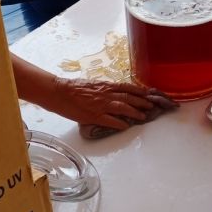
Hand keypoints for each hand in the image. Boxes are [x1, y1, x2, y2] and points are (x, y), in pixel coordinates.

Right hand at [52, 78, 177, 135]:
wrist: (60, 92)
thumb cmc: (73, 88)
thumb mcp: (92, 84)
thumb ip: (104, 89)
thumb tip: (113, 92)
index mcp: (106, 85)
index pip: (127, 87)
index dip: (139, 90)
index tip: (149, 93)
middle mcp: (106, 94)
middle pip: (129, 97)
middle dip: (142, 101)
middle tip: (152, 105)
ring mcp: (101, 105)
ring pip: (123, 108)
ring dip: (135, 112)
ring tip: (143, 116)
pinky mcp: (94, 116)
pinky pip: (110, 120)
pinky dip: (119, 124)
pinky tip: (126, 127)